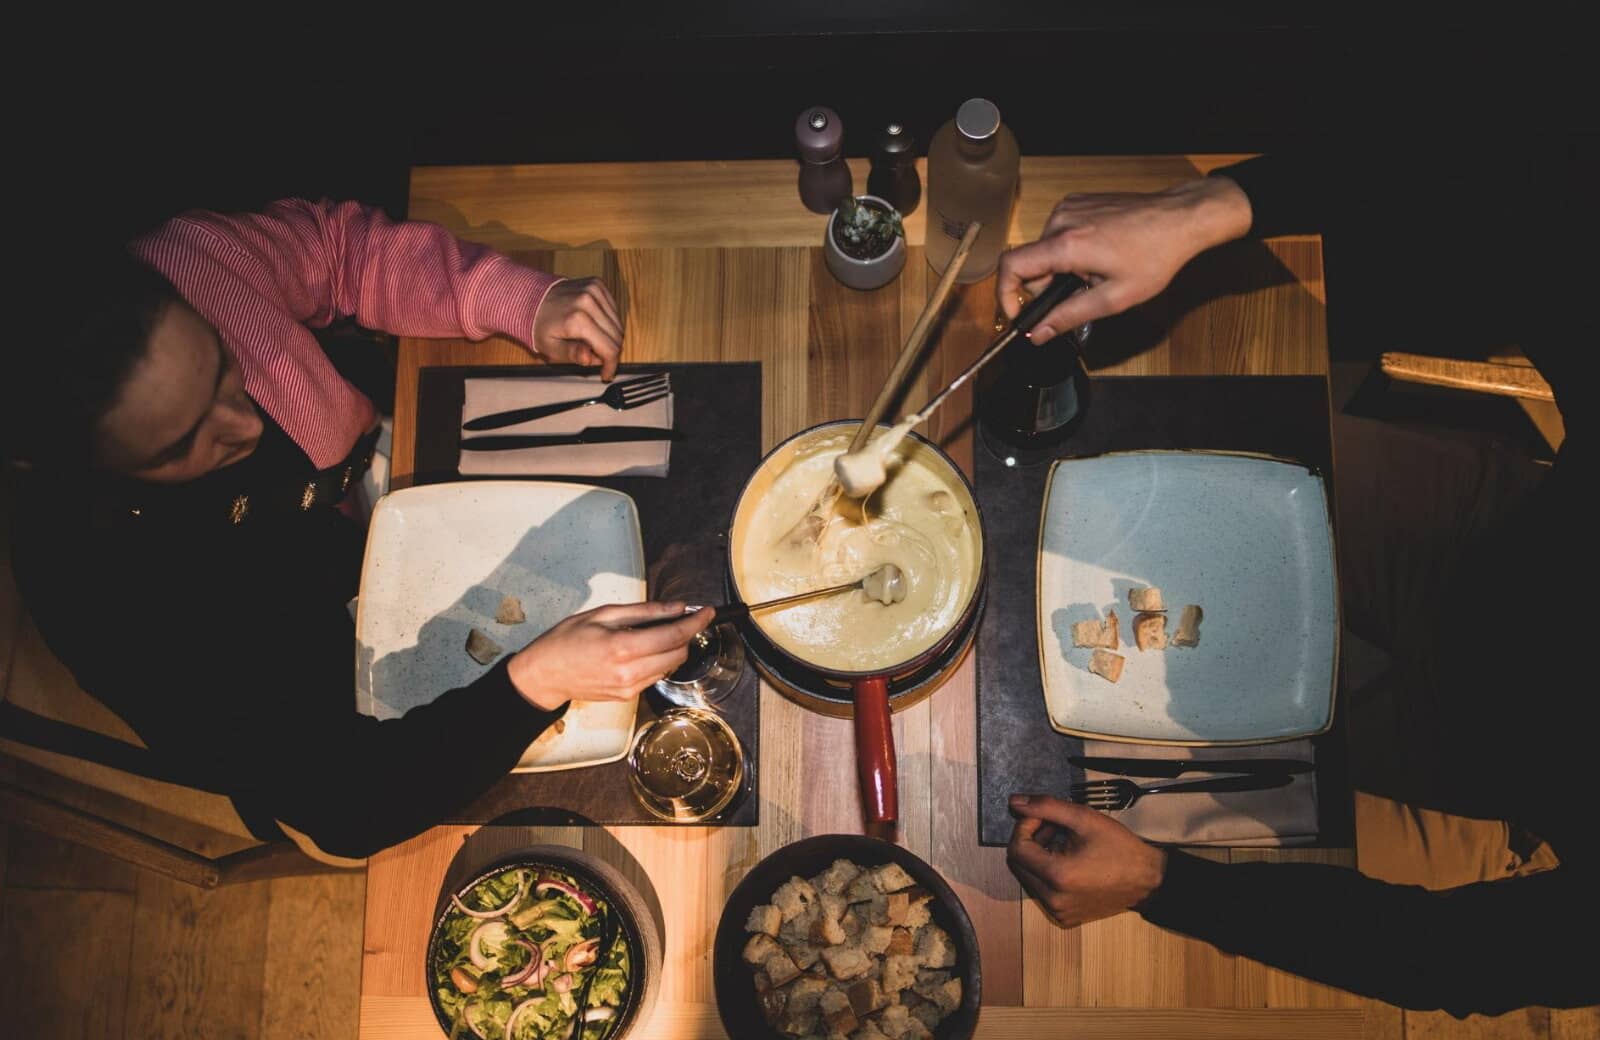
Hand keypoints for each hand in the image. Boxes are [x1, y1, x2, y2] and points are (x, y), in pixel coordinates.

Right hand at [507, 602, 714, 711]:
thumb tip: (676, 608)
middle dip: (686, 635)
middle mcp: (630, 672)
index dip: (696, 623)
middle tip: (681, 618)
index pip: (674, 636)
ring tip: (659, 632)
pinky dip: (658, 661)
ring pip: (669, 666)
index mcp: (623, 648)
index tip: (708, 613)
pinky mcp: (627, 696)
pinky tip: (644, 649)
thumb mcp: (603, 615)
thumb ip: (644, 612)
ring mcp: (629, 688)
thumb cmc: (566, 640)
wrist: (545, 675)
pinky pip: (654, 676)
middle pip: (678, 654)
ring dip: (673, 649)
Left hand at [531, 277, 624, 378]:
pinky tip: (595, 327)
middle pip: (617, 336)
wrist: (530, 297)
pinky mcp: (597, 284)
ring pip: (618, 323)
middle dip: (610, 352)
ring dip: (611, 337)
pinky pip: (614, 310)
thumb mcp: (550, 347)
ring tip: (593, 342)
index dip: (611, 365)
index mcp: (577, 320)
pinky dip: (609, 322)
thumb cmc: (539, 324)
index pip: (609, 348)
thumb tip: (590, 359)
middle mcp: (589, 302)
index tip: (607, 374)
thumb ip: (572, 354)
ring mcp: (594, 290)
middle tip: (596, 358)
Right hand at [995, 177, 1252, 342]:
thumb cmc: (1155, 256)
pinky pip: (1058, 234)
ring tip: (1096, 273)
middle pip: (1029, 262)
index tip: (1018, 315)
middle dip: (1046, 287)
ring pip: (1044, 250)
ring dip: (1061, 269)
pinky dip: (1069, 250)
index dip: (1006, 295)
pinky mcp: (1077, 201)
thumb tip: (1038, 334)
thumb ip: (1069, 316)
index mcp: (1067, 244)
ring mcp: (1068, 207)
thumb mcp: (1113, 298)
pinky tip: (1099, 254)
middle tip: (1079, 296)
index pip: (1011, 267)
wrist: (1180, 218)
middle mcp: (1060, 220)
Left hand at [1006, 793, 1167, 927]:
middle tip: (1052, 826)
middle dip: (1030, 839)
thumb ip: (1046, 807)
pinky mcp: (1064, 916)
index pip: (1017, 849)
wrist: (1148, 880)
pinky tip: (1067, 859)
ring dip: (1038, 855)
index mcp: (1057, 876)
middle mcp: (1053, 899)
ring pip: (1029, 877)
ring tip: (1062, 840)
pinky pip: (1042, 890)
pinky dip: (1047, 872)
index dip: (1024, 827)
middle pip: (1019, 864)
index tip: (1042, 816)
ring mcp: (1058, 911)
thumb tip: (1014, 802)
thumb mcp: (1084, 818)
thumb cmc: (1120, 848)